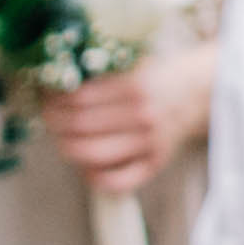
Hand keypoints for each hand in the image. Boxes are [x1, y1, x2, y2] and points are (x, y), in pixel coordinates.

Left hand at [47, 42, 213, 191]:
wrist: (198, 92)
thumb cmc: (156, 77)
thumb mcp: (133, 62)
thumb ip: (101, 70)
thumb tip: (55, 79)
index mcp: (135, 85)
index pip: (78, 98)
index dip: (54, 100)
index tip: (46, 97)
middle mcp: (142, 115)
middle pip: (80, 126)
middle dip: (54, 123)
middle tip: (48, 118)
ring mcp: (150, 142)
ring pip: (92, 154)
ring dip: (67, 148)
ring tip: (61, 139)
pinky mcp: (156, 164)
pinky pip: (117, 181)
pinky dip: (93, 177)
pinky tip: (85, 166)